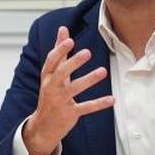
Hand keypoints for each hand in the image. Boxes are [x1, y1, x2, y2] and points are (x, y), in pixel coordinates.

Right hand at [22, 26, 113, 154]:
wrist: (43, 126)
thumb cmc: (50, 94)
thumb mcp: (52, 73)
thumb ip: (59, 51)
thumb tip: (63, 29)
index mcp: (47, 76)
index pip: (51, 61)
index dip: (60, 50)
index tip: (70, 40)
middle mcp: (51, 87)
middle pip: (61, 73)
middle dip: (73, 63)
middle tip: (87, 53)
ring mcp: (59, 101)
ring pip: (73, 89)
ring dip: (88, 80)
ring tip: (102, 71)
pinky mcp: (69, 114)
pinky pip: (85, 108)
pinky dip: (99, 104)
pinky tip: (111, 99)